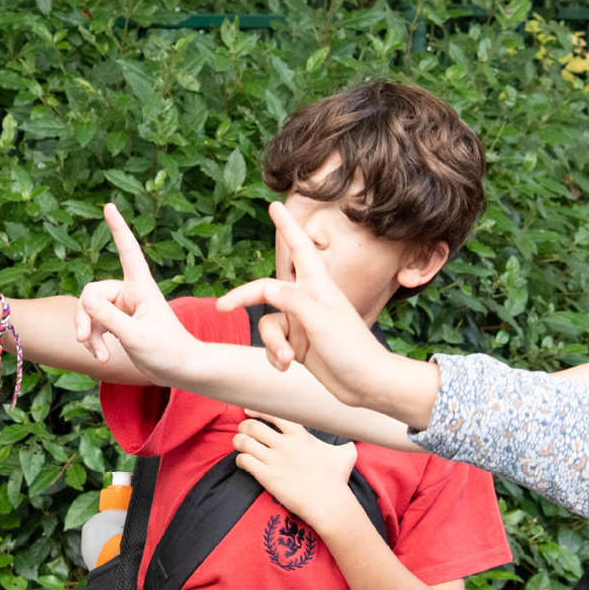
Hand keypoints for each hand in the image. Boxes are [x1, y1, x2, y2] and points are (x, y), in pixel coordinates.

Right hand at [69, 203, 252, 384]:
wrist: (181, 371)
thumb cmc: (168, 351)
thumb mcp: (136, 336)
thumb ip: (110, 318)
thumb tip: (87, 298)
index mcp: (142, 287)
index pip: (128, 251)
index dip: (118, 228)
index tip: (109, 206)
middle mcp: (131, 292)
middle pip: (92, 294)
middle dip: (84, 318)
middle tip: (82, 339)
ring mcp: (123, 308)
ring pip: (89, 312)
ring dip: (88, 334)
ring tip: (100, 356)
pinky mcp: (119, 323)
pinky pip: (94, 325)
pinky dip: (93, 341)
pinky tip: (101, 356)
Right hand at [211, 200, 443, 426]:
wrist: (367, 385)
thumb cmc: (352, 348)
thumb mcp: (320, 319)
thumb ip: (291, 300)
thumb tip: (265, 286)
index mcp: (318, 285)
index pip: (299, 248)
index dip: (287, 226)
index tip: (274, 205)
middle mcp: (308, 300)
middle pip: (266, 290)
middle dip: (245, 299)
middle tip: (220, 307)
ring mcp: (302, 324)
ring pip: (268, 324)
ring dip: (273, 344)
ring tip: (289, 359)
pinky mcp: (299, 346)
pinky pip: (274, 345)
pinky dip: (276, 356)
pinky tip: (287, 367)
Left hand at [233, 414, 363, 530]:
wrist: (329, 504)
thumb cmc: (337, 481)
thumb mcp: (346, 455)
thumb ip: (345, 445)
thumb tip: (351, 444)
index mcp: (301, 436)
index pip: (274, 414)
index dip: (257, 411)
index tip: (249, 412)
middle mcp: (286, 444)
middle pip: (253, 426)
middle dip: (244, 428)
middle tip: (243, 433)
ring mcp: (275, 460)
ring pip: (244, 442)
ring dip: (238, 443)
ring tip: (239, 446)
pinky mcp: (267, 476)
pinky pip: (244, 461)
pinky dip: (239, 460)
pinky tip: (243, 463)